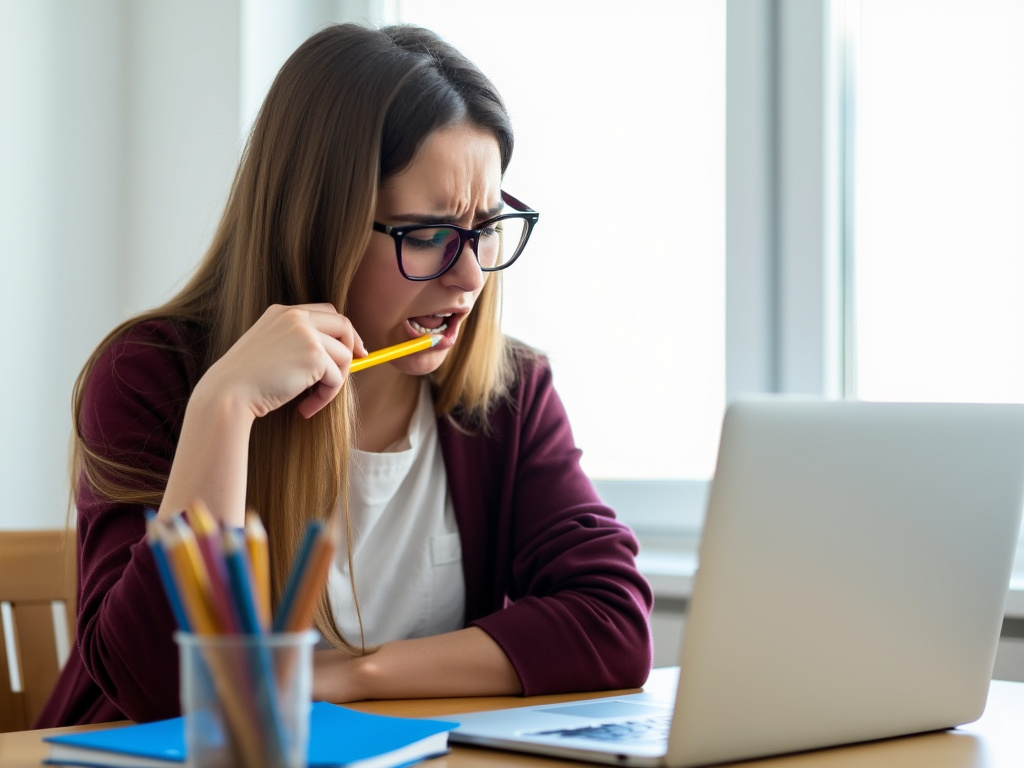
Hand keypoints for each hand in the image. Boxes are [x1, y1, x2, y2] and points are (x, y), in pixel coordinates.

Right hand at [201, 303, 366, 420]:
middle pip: (343, 325)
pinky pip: (337, 379)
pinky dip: (326, 397)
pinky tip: (305, 408)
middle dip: (352, 349)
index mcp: (282, 312)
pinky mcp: (314, 356)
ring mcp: (306, 334)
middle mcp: (296, 317)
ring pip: (344, 356)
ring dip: (334, 383)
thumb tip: (335, 354)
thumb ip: (296, 343)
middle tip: (350, 372)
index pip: (326, 312)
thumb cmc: (245, 381)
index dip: (344, 331)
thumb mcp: (269, 349)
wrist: (228, 394)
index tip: (354, 349)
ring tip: (311, 401)